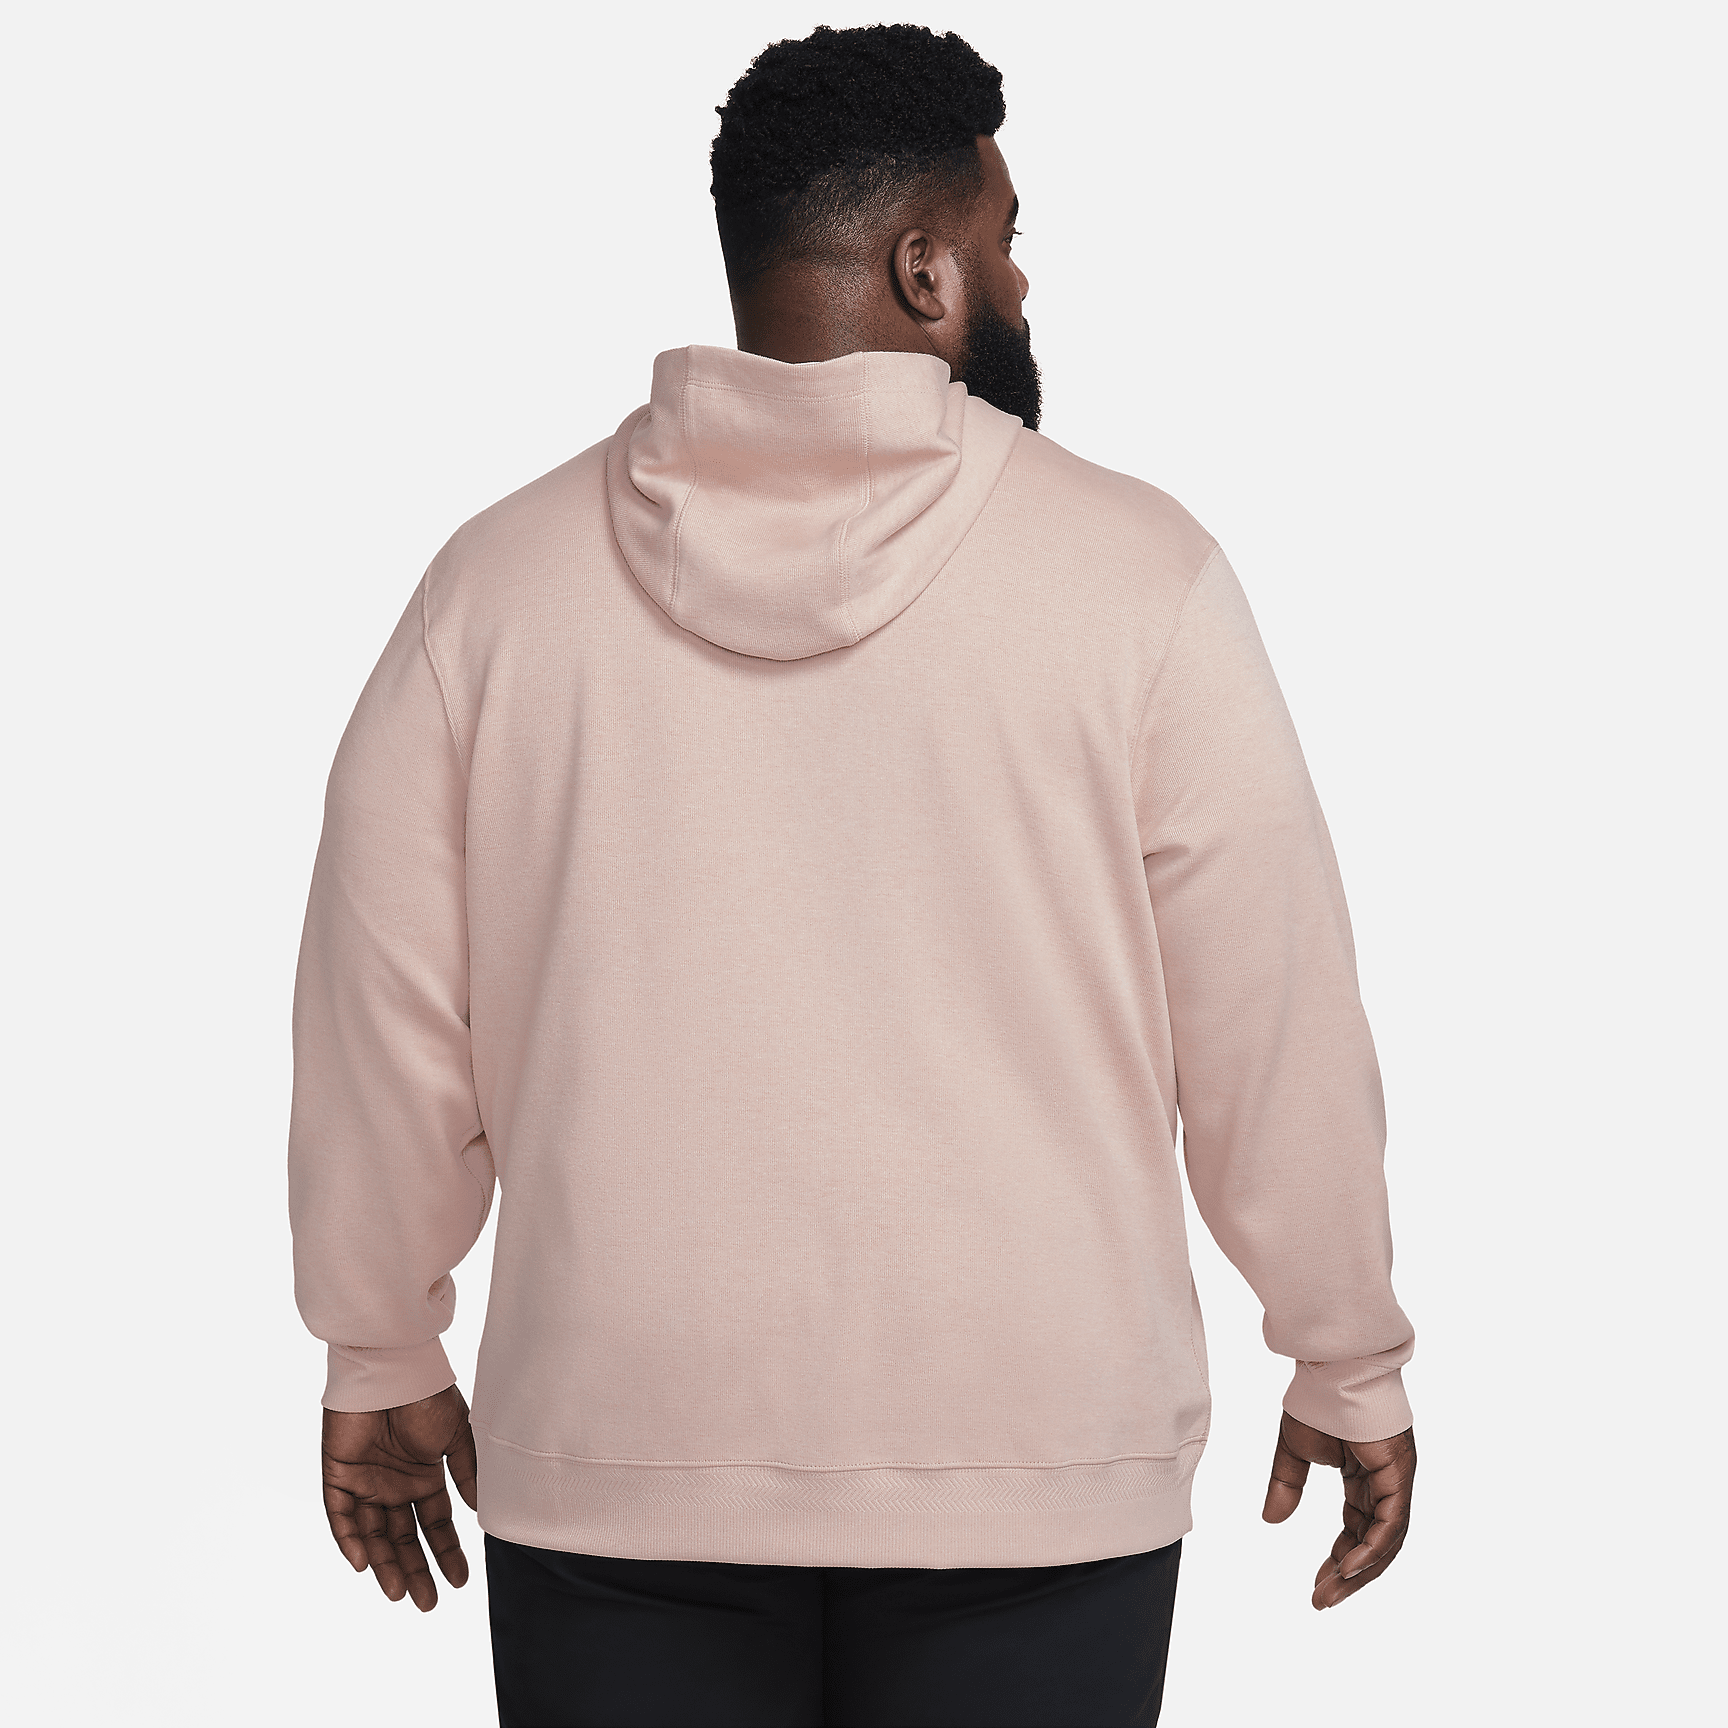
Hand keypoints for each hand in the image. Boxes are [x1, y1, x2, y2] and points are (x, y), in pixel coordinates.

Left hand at [321, 1384, 478, 1610]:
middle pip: (404, 1538)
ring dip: (384, 1565)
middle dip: (416, 1570)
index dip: (446, 1552)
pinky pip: (341, 1516)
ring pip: (373, 1535)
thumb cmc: (428, 1396)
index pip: (434, 1524)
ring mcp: (366, 1483)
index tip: (460, 1579)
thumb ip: (466, 1471)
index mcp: (424, 1477)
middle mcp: (395, 1486)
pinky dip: (350, 1539)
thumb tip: (480, 1509)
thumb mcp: (457, 1436)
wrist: (392, 1369)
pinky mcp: (338, 1475)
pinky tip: (364, 1562)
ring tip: (398, 1593)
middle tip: (427, 1603)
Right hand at [1261, 1410, 1415, 1609]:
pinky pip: (1391, 1523)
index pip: (1357, 1530)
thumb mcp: (1293, 1451)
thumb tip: (1271, 1521)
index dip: (1339, 1560)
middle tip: (1323, 1600)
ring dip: (1359, 1570)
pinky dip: (1373, 1548)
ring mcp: (1395, 1481)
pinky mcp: (1399, 1475)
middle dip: (1349, 1576)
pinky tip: (1350, 1567)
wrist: (1330, 1369)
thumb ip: (1286, 1485)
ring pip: (1385, 1541)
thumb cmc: (1316, 1400)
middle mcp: (1385, 1485)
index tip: (1317, 1587)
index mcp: (1364, 1479)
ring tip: (1331, 1591)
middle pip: (1373, 1544)